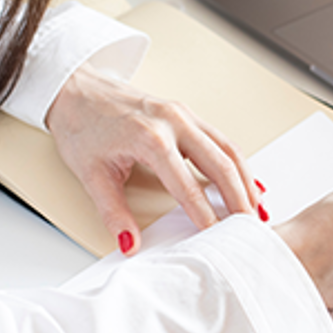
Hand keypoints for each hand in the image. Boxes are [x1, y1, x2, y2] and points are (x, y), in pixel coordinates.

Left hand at [46, 63, 262, 254]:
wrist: (74, 89)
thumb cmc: (81, 126)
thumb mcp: (91, 174)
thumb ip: (113, 212)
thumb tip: (129, 243)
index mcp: (150, 138)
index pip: (187, 185)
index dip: (205, 214)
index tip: (216, 235)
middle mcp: (174, 122)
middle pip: (221, 163)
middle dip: (240, 197)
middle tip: (251, 225)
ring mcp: (184, 114)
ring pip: (228, 148)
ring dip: (246, 179)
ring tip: (258, 208)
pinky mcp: (187, 113)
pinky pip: (221, 139)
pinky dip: (237, 162)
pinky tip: (248, 181)